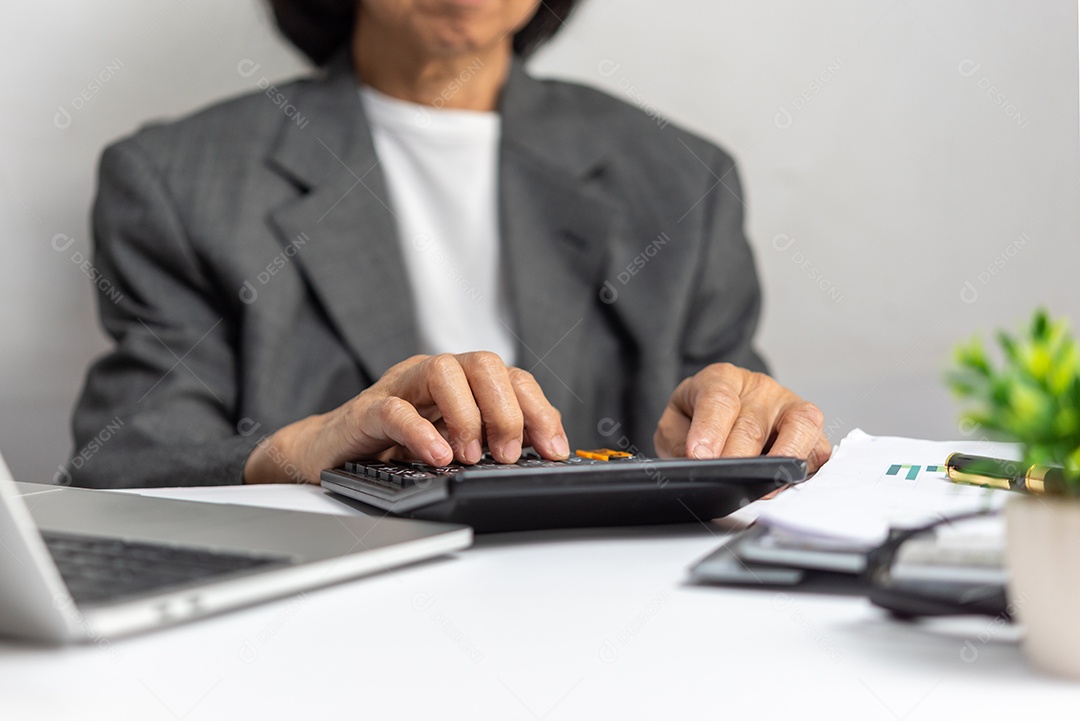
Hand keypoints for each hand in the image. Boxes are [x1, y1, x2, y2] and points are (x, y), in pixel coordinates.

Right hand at [244, 352, 569, 483]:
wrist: (327, 455)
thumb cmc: (393, 449)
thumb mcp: (453, 446)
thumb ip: (493, 443)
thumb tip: (543, 457)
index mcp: (464, 383)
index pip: (514, 379)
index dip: (540, 412)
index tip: (554, 451)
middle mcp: (435, 376)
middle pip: (484, 365)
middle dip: (507, 411)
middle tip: (509, 455)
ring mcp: (400, 387)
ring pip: (444, 371)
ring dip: (467, 416)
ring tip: (471, 456)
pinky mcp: (366, 410)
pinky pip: (396, 410)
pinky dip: (421, 432)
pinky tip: (438, 457)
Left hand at [654, 363, 830, 471]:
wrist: (722, 413)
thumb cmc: (697, 420)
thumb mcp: (674, 426)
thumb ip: (678, 443)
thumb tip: (696, 464)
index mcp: (722, 379)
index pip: (719, 399)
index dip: (710, 430)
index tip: (700, 456)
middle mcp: (760, 389)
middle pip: (753, 424)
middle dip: (737, 458)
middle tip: (724, 479)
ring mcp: (789, 406)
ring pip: (798, 428)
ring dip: (779, 461)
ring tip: (761, 487)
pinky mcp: (811, 431)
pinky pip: (817, 448)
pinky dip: (806, 469)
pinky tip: (786, 483)